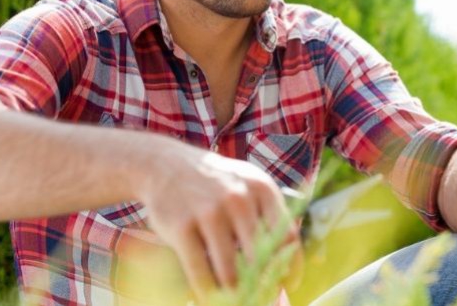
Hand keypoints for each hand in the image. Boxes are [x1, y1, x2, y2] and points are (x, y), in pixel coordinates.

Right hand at [135, 144, 299, 302]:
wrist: (166, 165)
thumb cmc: (215, 182)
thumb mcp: (247, 186)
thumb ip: (267, 216)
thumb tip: (286, 264)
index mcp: (262, 189)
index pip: (287, 236)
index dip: (290, 266)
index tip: (289, 284)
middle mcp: (238, 199)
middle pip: (260, 258)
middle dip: (261, 285)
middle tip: (258, 296)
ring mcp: (209, 212)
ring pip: (230, 270)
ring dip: (234, 294)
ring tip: (236, 300)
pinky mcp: (181, 226)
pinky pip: (199, 270)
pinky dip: (206, 292)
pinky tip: (209, 299)